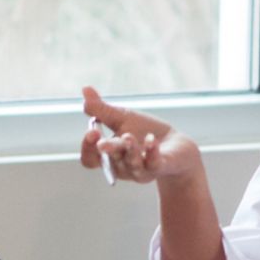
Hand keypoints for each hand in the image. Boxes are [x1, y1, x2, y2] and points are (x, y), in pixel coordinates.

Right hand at [81, 87, 203, 184]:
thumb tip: (85, 90)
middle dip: (107, 149)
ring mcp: (141, 170)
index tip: (92, 131)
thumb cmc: (144, 132)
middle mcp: (122, 166)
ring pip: (131, 164)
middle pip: (109, 162)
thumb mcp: (122, 118)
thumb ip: (102, 109)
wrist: (174, 144)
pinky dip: (151, 151)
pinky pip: (153, 163)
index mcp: (109, 156)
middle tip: (102, 142)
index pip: (90, 159)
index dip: (88, 148)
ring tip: (128, 137)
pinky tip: (151, 139)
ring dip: (129, 151)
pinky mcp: (159, 167)